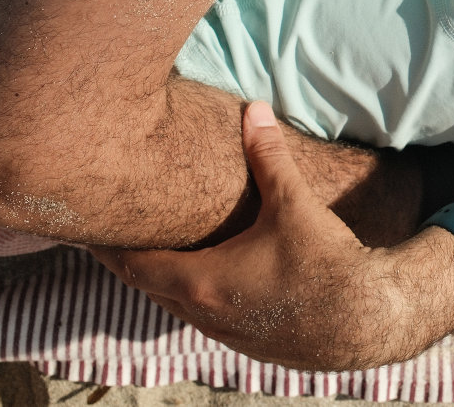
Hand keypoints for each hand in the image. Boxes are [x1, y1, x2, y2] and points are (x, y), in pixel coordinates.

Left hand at [92, 103, 453, 370]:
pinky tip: (213, 274)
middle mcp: (202, 312)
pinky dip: (196, 295)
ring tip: (161, 250)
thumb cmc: (325, 260)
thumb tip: (254, 108)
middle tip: (120, 231)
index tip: (90, 229)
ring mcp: (223, 334)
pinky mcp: (246, 344)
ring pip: (177, 305)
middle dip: (135, 258)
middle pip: (149, 285)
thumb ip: (268, 155)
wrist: (364, 319)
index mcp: (200, 280)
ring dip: (167, 278)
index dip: (108, 246)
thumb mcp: (293, 203)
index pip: (133, 264)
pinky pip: (205, 317)